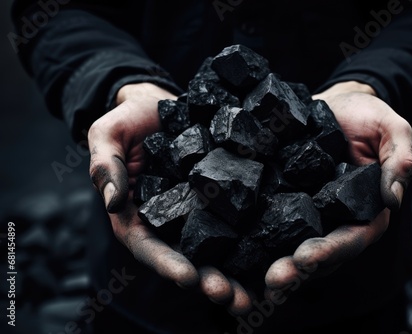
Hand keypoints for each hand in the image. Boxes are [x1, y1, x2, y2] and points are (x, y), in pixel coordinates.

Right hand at [88, 82, 251, 314]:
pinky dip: (253, 237)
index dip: (166, 263)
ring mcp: (198, 209)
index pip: (148, 246)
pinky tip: (274, 249)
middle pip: (187, 257)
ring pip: (216, 247)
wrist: (158, 103)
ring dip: (233, 271)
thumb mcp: (107, 136)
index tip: (188, 278)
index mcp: (138, 214)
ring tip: (251, 293)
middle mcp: (171, 220)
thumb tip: (114, 202)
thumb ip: (106, 167)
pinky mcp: (222, 195)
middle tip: (230, 296)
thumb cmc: (128, 120)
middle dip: (207, 280)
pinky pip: (238, 216)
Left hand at [265, 81, 411, 291]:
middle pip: (317, 256)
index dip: (329, 252)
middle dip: (295, 271)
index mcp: (364, 211)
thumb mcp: (392, 128)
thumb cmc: (367, 115)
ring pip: (290, 249)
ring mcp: (306, 215)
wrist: (336, 104)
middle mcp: (333, 221)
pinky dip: (251, 244)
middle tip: (273, 281)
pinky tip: (231, 255)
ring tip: (250, 283)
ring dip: (272, 268)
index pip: (350, 240)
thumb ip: (399, 158)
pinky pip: (267, 226)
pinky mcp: (282, 202)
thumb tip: (394, 198)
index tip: (305, 259)